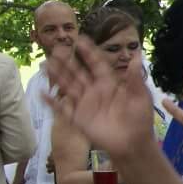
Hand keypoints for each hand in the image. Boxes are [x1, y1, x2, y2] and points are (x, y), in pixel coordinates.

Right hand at [47, 37, 160, 160]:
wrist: (134, 144)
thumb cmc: (140, 119)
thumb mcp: (140, 97)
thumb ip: (135, 77)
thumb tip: (138, 55)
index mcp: (109, 84)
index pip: (96, 64)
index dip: (89, 52)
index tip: (80, 39)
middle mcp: (94, 91)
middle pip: (78, 73)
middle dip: (68, 61)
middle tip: (56, 48)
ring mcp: (85, 104)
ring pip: (68, 86)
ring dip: (57, 76)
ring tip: (45, 64)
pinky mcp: (78, 118)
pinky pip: (62, 109)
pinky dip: (52, 101)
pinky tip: (41, 92)